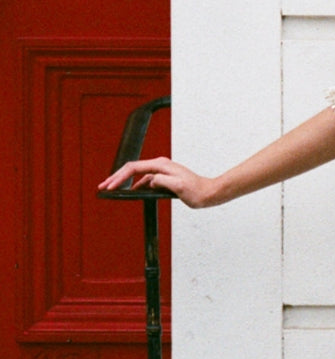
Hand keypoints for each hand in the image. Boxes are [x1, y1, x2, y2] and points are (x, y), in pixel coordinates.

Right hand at [98, 157, 216, 208]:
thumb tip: (149, 181)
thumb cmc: (196, 191)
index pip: (133, 168)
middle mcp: (159, 165)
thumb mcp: (178, 186)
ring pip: (137, 175)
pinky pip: (145, 180)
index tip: (109, 185)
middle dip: (116, 177)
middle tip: (103, 186)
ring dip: (123, 181)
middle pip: (132, 169)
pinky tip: (129, 191)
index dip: (119, 177)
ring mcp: (161, 171)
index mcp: (161, 165)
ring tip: (111, 189)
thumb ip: (162, 181)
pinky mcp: (163, 178)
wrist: (208, 193)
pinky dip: (135, 185)